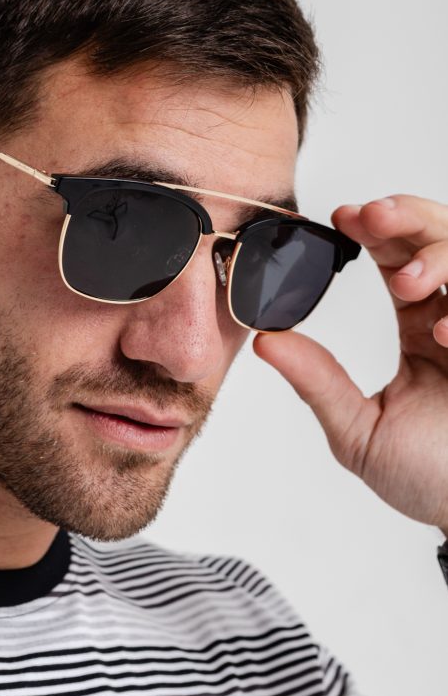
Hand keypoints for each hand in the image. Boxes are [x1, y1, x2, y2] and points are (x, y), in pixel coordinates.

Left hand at [252, 195, 447, 533]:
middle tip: (370, 217)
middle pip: (441, 236)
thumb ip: (318, 383)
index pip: (398, 258)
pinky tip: (444, 334)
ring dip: (440, 253)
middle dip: (406, 215)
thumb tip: (265, 342)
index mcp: (421, 327)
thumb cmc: (430, 479)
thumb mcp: (360, 432)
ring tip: (407, 282)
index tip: (342, 217)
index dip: (375, 229)